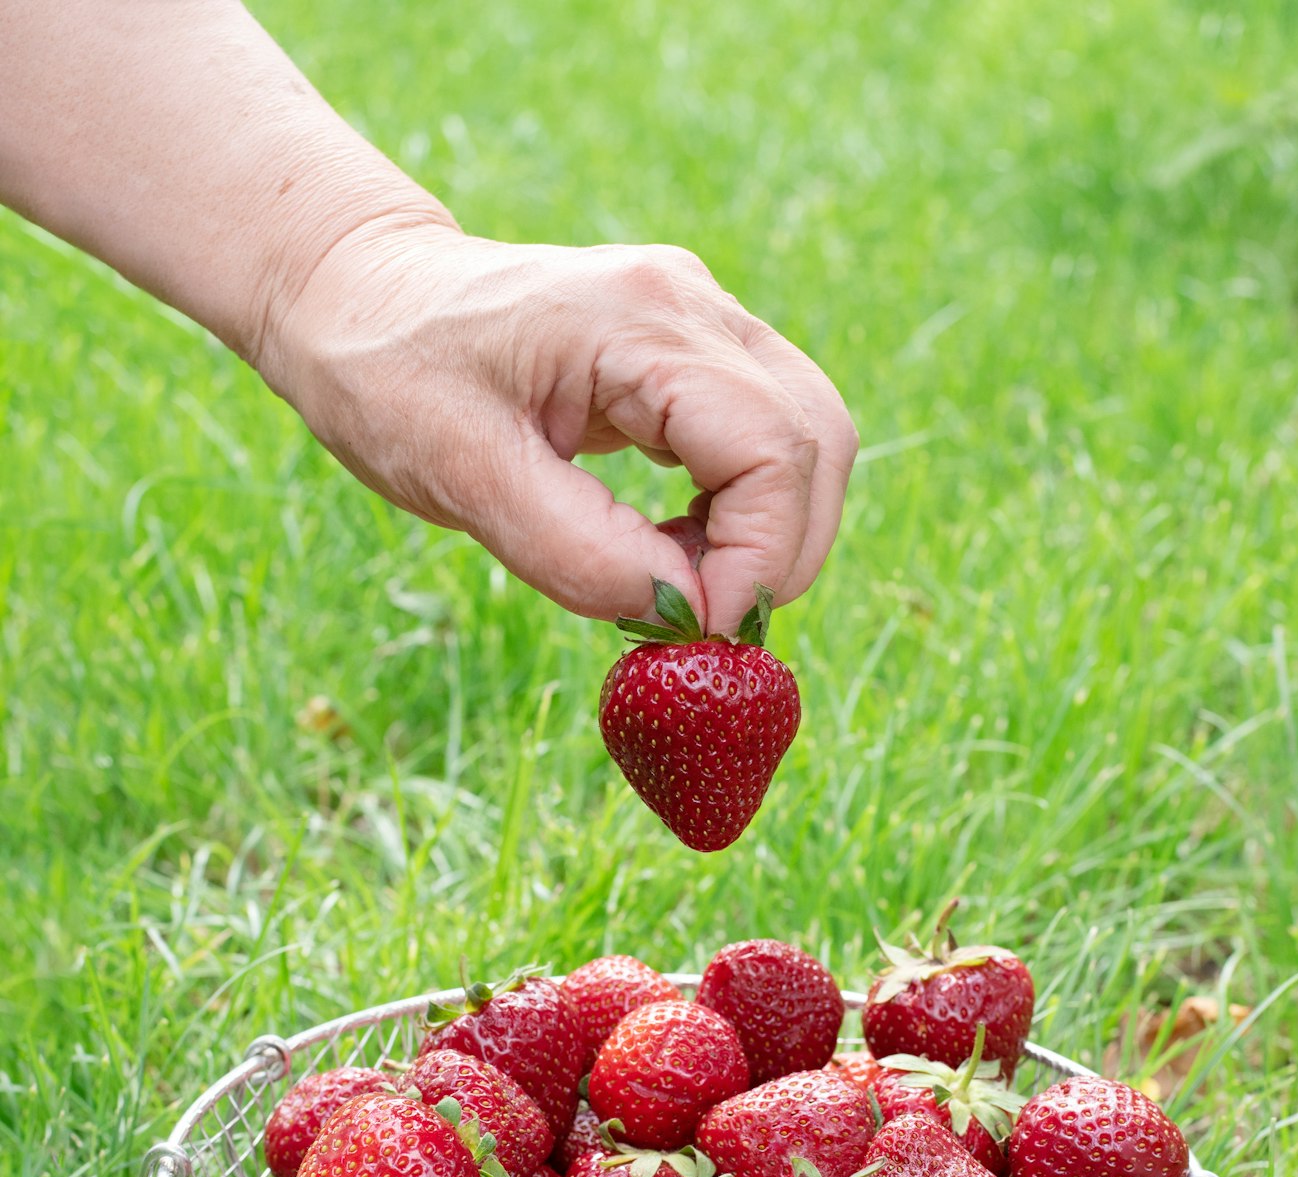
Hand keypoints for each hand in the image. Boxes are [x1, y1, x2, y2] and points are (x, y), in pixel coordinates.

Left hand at [258, 219, 857, 631]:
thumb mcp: (462, 475)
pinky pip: (767, 443)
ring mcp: (702, 322)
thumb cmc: (389, 378)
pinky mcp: (695, 355)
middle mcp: (692, 306)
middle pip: (817, 443)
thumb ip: (578, 551)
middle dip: (780, 555)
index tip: (694, 631)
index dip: (757, 560)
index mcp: (638, 320)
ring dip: (768, 539)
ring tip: (677, 585)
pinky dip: (744, 518)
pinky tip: (674, 550)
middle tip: (698, 627)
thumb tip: (684, 614)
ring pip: (809, 443)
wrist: (358, 301)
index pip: (771, 449)